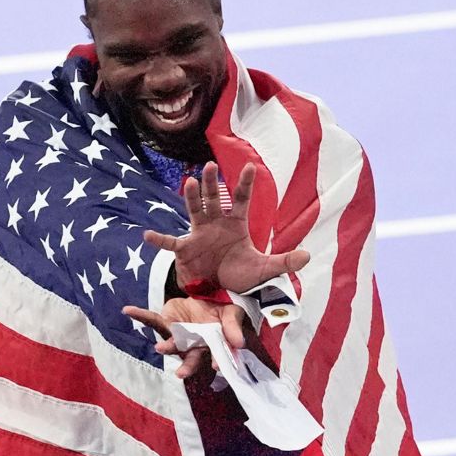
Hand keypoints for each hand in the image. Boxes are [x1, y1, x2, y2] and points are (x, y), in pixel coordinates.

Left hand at [122, 298, 247, 379]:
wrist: (206, 295)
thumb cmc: (222, 311)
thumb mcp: (232, 314)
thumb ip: (233, 327)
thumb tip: (239, 343)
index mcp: (212, 346)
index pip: (216, 357)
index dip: (218, 362)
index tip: (218, 366)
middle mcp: (193, 345)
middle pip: (191, 359)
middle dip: (187, 367)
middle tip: (182, 374)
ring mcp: (178, 335)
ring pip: (171, 343)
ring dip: (167, 346)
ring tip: (161, 348)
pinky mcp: (166, 322)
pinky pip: (152, 320)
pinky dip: (140, 315)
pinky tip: (127, 310)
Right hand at [142, 162, 309, 293]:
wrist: (222, 290)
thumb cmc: (242, 274)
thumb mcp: (266, 269)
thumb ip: (285, 261)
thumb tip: (308, 256)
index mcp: (236, 224)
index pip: (241, 199)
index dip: (245, 184)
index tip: (250, 166)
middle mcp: (216, 223)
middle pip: (214, 198)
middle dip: (211, 183)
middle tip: (209, 165)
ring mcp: (199, 234)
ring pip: (195, 210)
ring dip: (191, 197)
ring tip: (189, 182)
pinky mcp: (186, 250)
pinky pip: (172, 243)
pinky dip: (160, 241)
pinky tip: (147, 236)